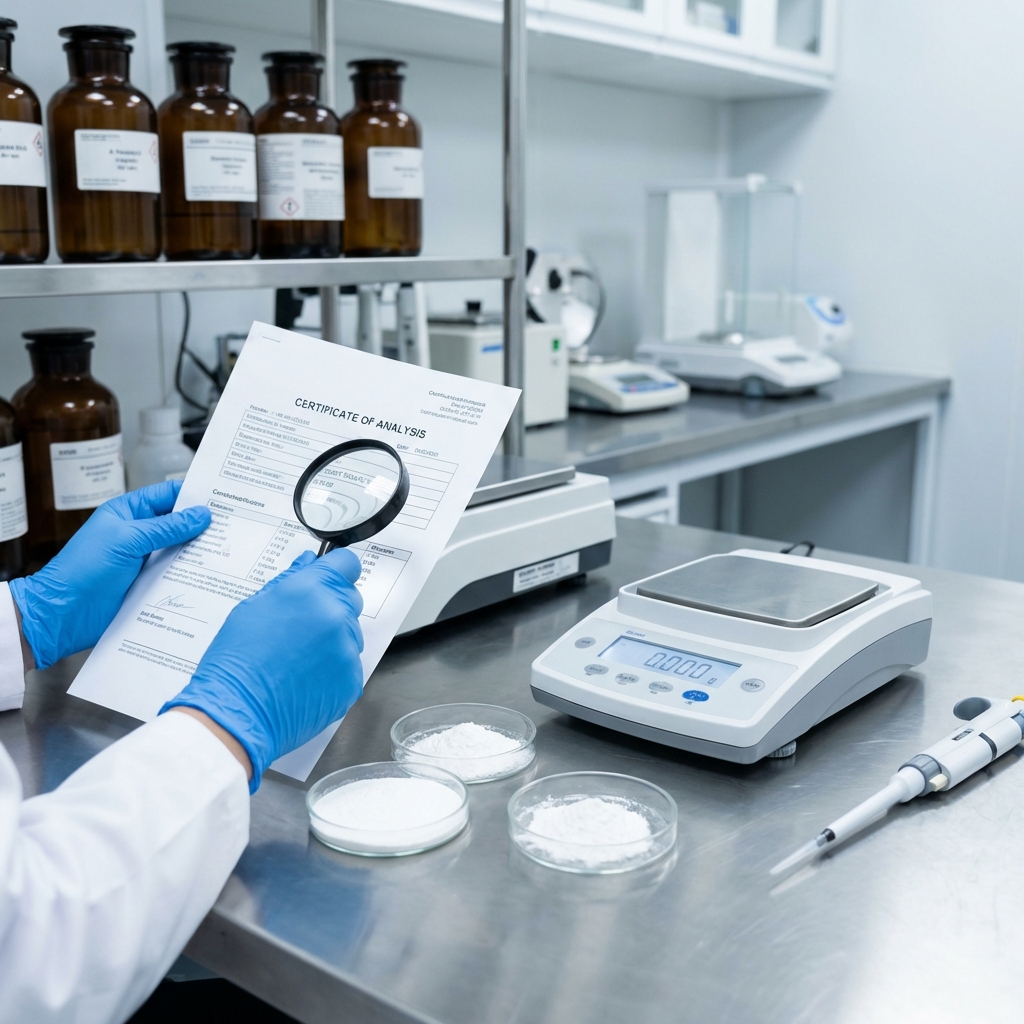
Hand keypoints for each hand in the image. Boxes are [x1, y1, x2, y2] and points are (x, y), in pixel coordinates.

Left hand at [9, 481, 210, 669]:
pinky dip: (192, 573)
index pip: (168, 495)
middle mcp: (139, 533)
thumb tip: (201, 515)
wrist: (64, 614)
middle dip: (203, 524)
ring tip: (230, 549)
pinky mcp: (150, 583)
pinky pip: (176, 573)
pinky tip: (212, 574)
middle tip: (234, 525)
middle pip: (179, 523)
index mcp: (129, 512)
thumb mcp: (127, 540)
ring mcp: (145, 559)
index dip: (193, 495)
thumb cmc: (84, 569)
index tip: (223, 498)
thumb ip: (166, 527)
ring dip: (200, 550)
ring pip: (180, 549)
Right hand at [160, 548, 364, 791]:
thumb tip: (309, 564)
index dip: (337, 570)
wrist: (236, 712)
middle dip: (331, 606)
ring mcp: (346, 650)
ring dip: (333, 639)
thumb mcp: (252, 608)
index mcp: (310, 591)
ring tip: (298, 658)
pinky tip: (305, 678)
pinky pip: (350, 665)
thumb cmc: (236, 660)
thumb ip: (288, 582)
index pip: (346, 565)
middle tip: (301, 627)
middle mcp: (334, 616)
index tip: (329, 578)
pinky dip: (333, 669)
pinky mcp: (351, 680)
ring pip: (350, 634)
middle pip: (350, 599)